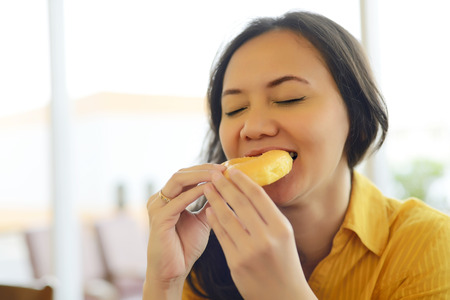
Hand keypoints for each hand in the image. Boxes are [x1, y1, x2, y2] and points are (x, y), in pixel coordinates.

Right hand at [144, 164, 225, 293]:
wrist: (172, 272)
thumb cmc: (185, 247)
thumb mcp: (202, 221)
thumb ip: (210, 204)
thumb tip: (227, 189)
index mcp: (167, 198)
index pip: (186, 175)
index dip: (205, 170)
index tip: (226, 168)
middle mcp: (159, 199)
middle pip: (181, 173)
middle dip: (204, 169)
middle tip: (224, 168)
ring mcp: (157, 208)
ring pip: (178, 181)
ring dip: (200, 176)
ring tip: (219, 175)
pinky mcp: (159, 219)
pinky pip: (178, 200)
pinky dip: (194, 193)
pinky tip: (210, 190)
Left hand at [204, 169, 315, 299]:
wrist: (283, 296)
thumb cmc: (284, 262)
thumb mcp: (284, 236)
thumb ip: (268, 216)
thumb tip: (247, 190)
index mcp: (281, 228)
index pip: (258, 196)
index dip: (242, 180)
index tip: (231, 170)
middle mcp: (266, 238)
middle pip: (240, 203)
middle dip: (225, 186)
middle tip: (214, 174)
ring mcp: (249, 251)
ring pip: (226, 217)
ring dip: (215, 200)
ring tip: (207, 188)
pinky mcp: (235, 263)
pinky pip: (221, 235)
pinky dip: (214, 220)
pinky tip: (209, 210)